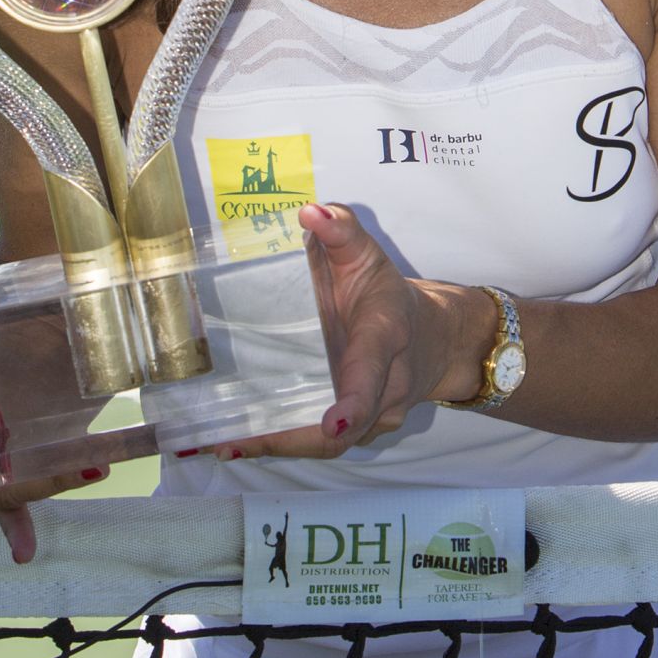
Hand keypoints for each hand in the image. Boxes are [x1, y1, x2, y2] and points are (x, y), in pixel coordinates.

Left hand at [207, 203, 492, 461]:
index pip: (371, 373)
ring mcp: (376, 417)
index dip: (354, 401)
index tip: (333, 424)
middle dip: (295, 438)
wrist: (434, 339)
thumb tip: (310, 211)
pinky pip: (324, 445)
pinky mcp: (359, 431)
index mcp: (385, 339)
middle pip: (346, 427)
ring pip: (332, 444)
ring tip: (223, 446)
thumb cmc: (388, 295)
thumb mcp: (369, 256)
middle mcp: (386, 388)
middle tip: (237, 441)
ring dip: (279, 447)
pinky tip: (235, 444)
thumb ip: (342, 231)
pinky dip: (282, 445)